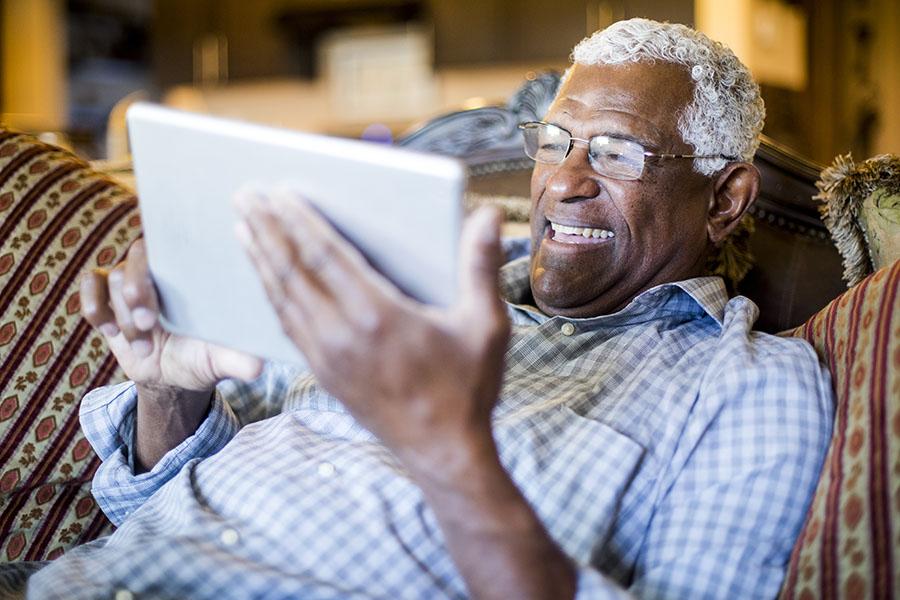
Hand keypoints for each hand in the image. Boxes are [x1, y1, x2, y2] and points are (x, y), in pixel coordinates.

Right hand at [79, 239, 262, 392]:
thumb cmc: (202, 359)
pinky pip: (90, 284)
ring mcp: (131, 279)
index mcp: (192, 273)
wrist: (171, 378)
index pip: (176, 250)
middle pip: (138, 257)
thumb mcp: (220, 361)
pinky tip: (108, 331)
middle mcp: (162, 269)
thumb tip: (258, 365)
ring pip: (114, 278)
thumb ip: (237, 359)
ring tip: (142, 345)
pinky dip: (93, 306)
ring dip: (122, 315)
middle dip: (137, 291)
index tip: (169, 303)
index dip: (170, 271)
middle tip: (146, 324)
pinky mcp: (106, 295)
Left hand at [234, 190, 509, 466]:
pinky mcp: (323, 374)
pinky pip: (287, 325)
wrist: (443, 453)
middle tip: (243, 196)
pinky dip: (271, 294)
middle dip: (265, 229)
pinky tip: (264, 278)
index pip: (325, 255)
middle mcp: (343, 335)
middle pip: (292, 271)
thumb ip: (480, 266)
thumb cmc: (468, 388)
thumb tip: (487, 214)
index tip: (275, 192)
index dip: (297, 220)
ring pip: (282, 298)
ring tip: (242, 227)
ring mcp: (327, 357)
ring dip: (260, 258)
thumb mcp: (486, 326)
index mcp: (380, 315)